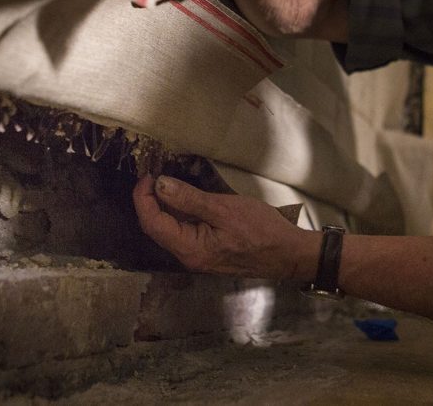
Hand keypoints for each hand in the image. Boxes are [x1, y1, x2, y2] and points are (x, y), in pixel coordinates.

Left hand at [132, 174, 318, 279]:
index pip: (152, 223)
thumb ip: (189, 199)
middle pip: (157, 228)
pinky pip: (185, 231)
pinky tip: (185, 198)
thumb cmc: (261, 231)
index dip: (143, 199)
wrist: (289, 253)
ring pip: (171, 229)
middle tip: (154, 175)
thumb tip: (160, 186)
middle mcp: (189, 256)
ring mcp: (199, 256)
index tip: (147, 176)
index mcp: (190, 249)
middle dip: (151, 201)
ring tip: (167, 183)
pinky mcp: (208, 251)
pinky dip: (180, 213)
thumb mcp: (225, 209)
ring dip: (165, 207)